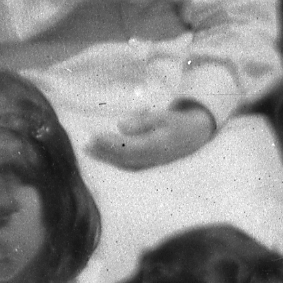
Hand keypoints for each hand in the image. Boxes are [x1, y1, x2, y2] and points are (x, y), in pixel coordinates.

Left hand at [87, 101, 216, 172]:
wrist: (197, 135)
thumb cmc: (177, 122)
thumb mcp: (162, 116)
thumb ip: (143, 121)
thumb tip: (121, 126)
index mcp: (156, 145)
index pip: (128, 147)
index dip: (110, 143)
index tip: (94, 136)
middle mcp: (153, 159)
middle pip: (124, 158)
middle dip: (104, 152)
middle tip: (86, 146)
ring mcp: (152, 164)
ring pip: (126, 164)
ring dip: (107, 159)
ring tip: (90, 151)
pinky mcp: (152, 166)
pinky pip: (131, 167)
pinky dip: (116, 162)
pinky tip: (104, 157)